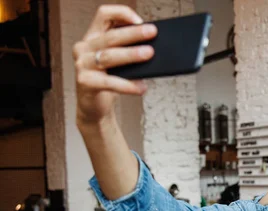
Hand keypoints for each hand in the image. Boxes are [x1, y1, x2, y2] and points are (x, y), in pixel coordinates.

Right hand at [73, 5, 156, 128]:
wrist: (94, 107)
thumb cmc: (107, 81)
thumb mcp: (116, 61)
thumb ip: (126, 49)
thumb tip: (152, 45)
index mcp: (92, 37)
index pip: (104, 15)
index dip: (122, 14)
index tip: (140, 20)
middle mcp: (84, 48)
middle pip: (111, 36)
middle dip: (133, 33)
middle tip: (152, 33)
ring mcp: (83, 65)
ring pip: (110, 56)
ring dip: (131, 55)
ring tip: (149, 54)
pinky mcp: (85, 82)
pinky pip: (109, 82)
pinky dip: (127, 85)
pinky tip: (141, 87)